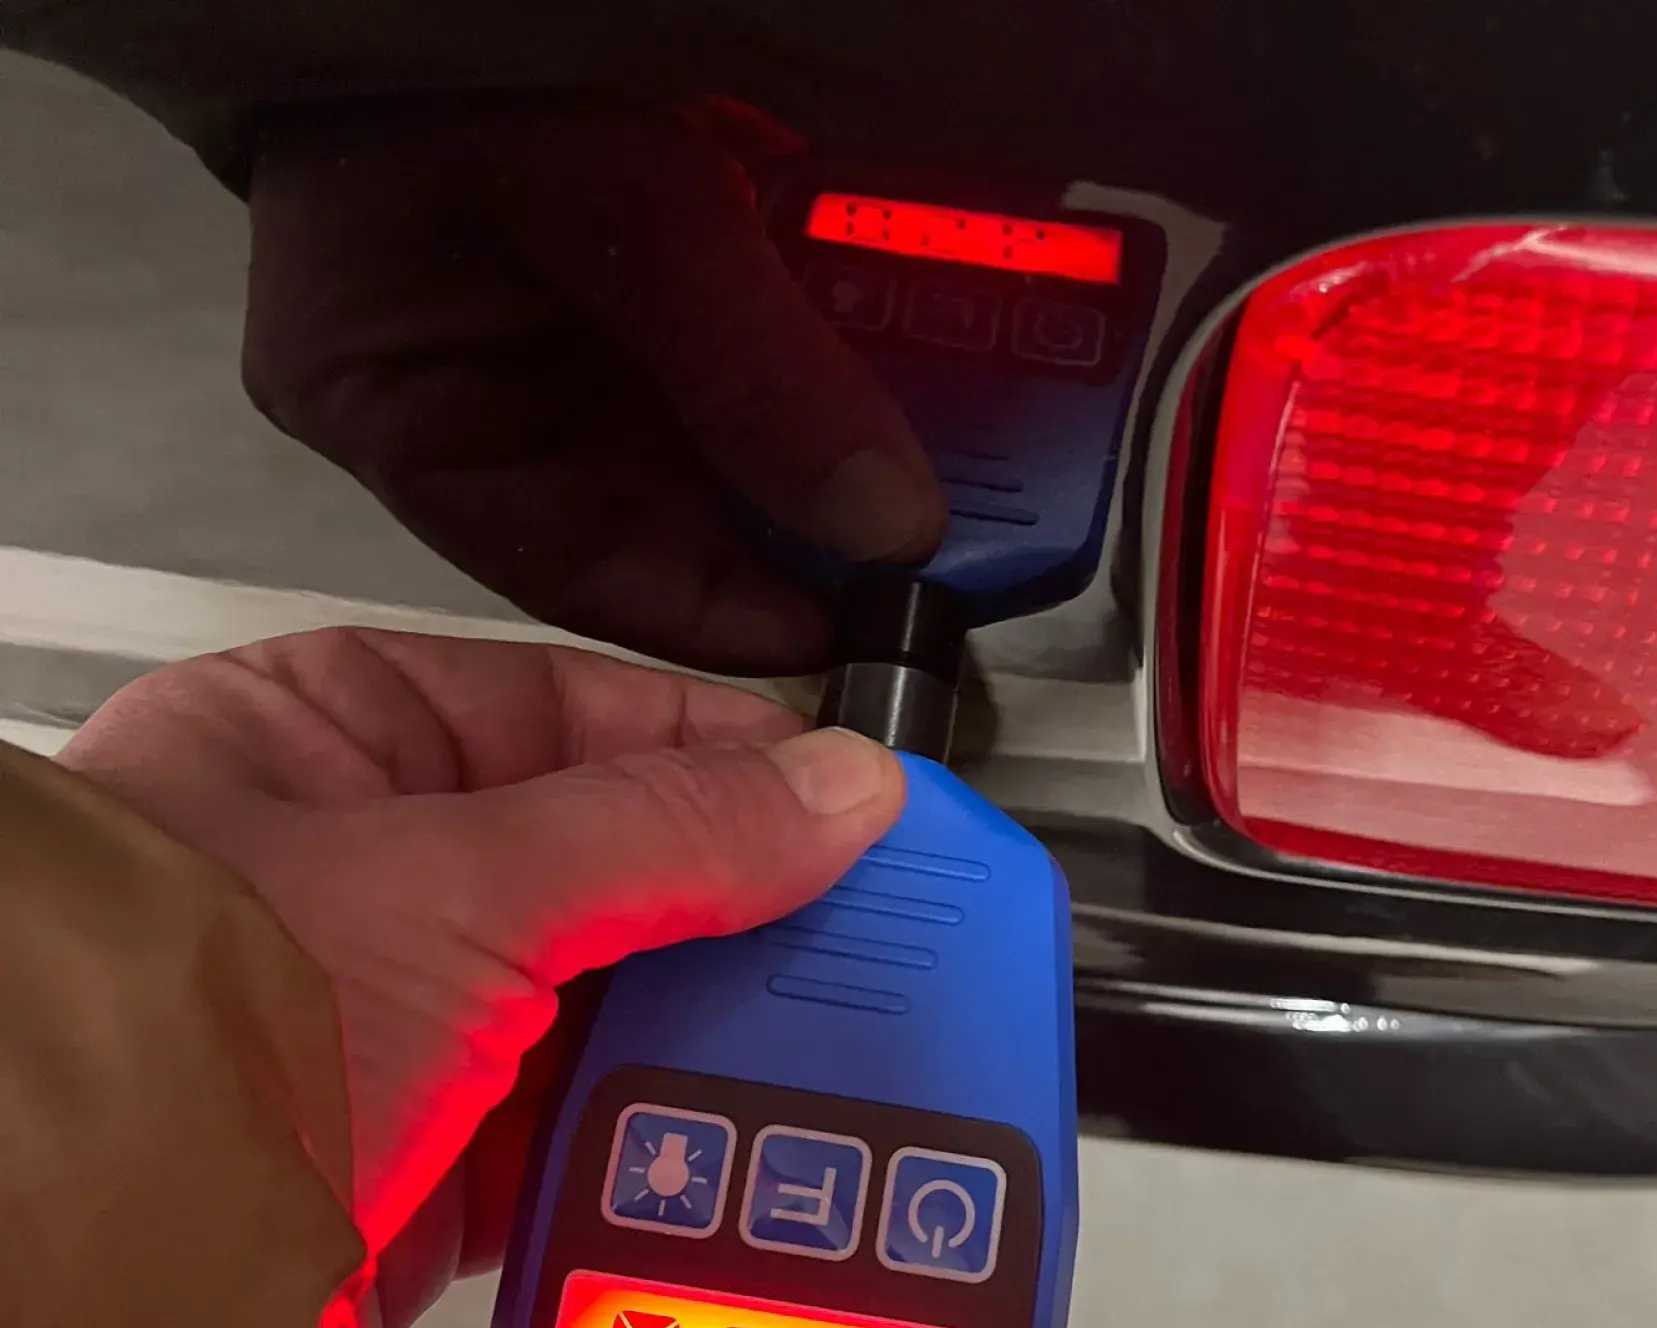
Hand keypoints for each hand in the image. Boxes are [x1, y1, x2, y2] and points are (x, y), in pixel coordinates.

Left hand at [56, 628, 904, 1327]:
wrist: (86, 1272)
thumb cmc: (161, 1021)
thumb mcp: (457, 883)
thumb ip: (667, 830)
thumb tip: (830, 790)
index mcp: (333, 737)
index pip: (581, 709)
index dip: (726, 748)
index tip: (844, 791)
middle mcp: (361, 870)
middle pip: (608, 863)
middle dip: (736, 908)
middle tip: (860, 928)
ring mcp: (392, 1018)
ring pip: (600, 1003)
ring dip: (699, 1033)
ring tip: (811, 1035)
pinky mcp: (416, 1155)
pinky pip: (572, 1126)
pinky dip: (647, 1139)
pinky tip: (716, 1135)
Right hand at [243, 94, 945, 673]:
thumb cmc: (469, 47)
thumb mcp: (626, 205)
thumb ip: (750, 368)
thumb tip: (880, 523)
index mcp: (403, 411)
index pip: (577, 568)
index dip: (722, 613)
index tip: (848, 624)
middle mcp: (481, 394)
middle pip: (659, 509)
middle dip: (795, 524)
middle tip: (927, 538)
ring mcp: (551, 337)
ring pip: (708, 438)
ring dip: (818, 442)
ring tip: (936, 452)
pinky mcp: (624, 283)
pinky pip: (730, 352)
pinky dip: (812, 355)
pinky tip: (896, 354)